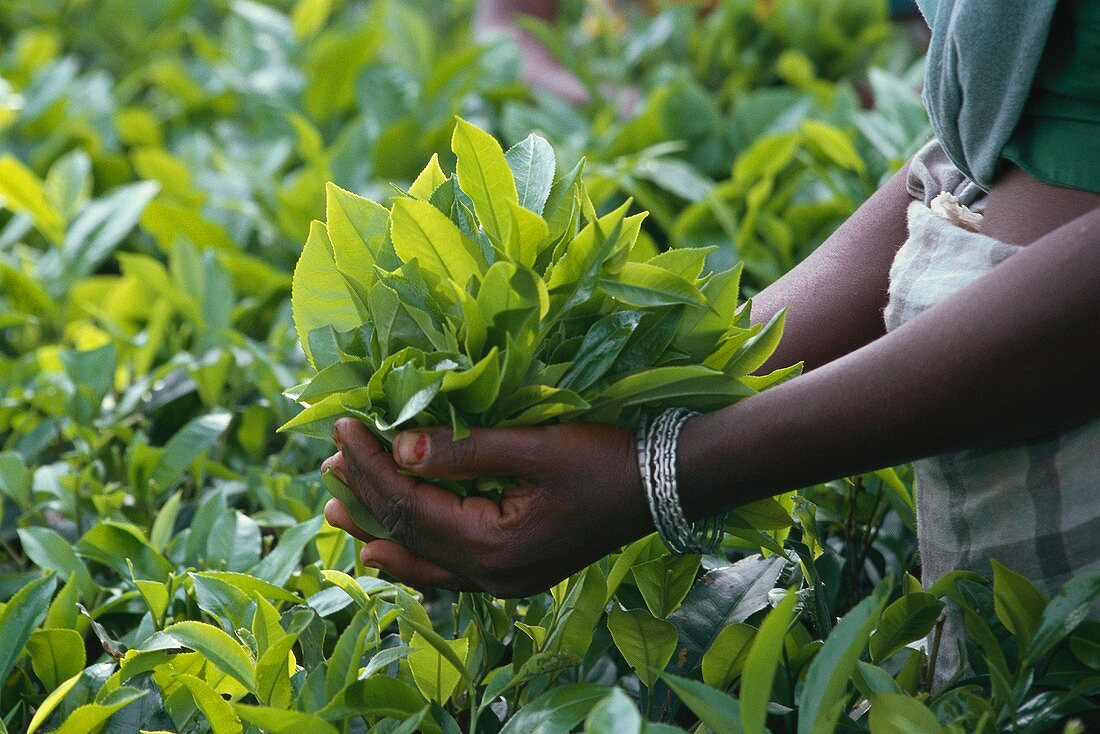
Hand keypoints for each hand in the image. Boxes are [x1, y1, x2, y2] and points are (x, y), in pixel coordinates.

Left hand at [322, 418, 653, 596]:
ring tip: (338, 513)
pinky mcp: (516, 573)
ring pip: (424, 561)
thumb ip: (465, 450)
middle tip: (327, 466)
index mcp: (493, 544)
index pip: (410, 504)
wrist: (664, 487)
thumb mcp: (535, 447)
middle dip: (366, 497)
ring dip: (381, 531)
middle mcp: (493, 575)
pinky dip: (416, 555)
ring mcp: (505, 581)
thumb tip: (399, 447)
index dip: (370, 466)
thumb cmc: (604, 458)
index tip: (341, 427)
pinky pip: (450, 570)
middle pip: (410, 535)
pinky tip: (392, 552)